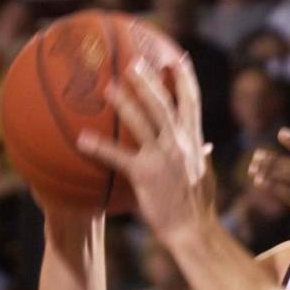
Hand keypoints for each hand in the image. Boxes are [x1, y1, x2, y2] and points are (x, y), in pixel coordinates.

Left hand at [76, 55, 214, 245]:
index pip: (192, 103)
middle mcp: (180, 145)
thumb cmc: (199, 207)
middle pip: (165, 104)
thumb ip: (203, 157)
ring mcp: (164, 158)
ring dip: (126, 102)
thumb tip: (208, 146)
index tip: (178, 58)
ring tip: (108, 86)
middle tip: (134, 61)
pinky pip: (118, 157)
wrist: (195, 231)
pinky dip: (99, 147)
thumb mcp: (206, 176)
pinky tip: (81, 139)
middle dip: (150, 80)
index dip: (185, 78)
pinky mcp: (146, 175)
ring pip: (143, 122)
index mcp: (194, 142)